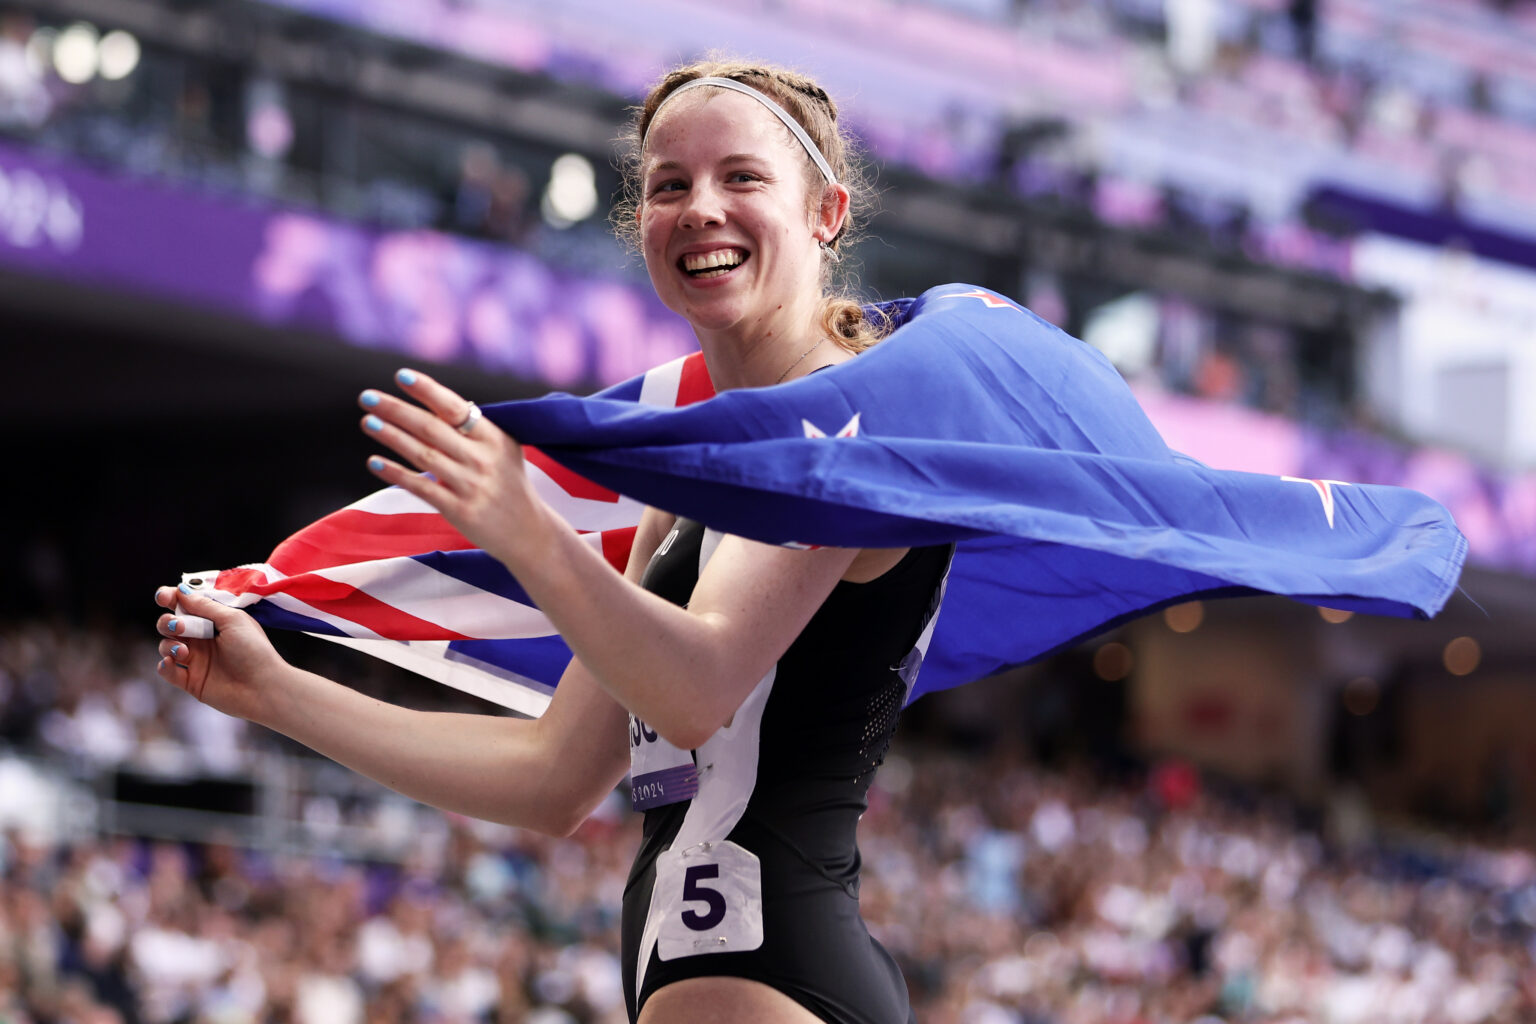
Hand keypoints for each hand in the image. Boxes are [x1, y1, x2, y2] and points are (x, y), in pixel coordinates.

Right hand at [154, 586, 287, 723]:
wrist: (263, 687)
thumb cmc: (254, 651)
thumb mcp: (232, 620)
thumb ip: (205, 606)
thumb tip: (181, 590)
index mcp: (214, 622)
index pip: (186, 606)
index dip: (171, 599)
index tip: (164, 597)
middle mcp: (203, 639)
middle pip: (171, 624)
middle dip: (168, 622)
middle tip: (180, 627)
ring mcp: (197, 660)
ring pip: (166, 646)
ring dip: (168, 645)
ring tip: (183, 651)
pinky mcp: (192, 681)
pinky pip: (168, 671)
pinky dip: (165, 666)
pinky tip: (171, 662)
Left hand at [358, 368, 547, 561]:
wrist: (528, 532)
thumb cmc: (508, 484)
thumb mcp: (502, 450)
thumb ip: (473, 429)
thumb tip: (433, 401)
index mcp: (493, 438)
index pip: (455, 408)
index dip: (428, 390)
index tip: (401, 376)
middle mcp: (482, 459)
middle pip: (432, 428)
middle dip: (397, 410)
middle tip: (367, 397)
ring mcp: (471, 485)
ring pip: (424, 455)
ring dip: (392, 436)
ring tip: (367, 422)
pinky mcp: (460, 510)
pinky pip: (422, 487)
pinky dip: (397, 474)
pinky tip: (375, 462)